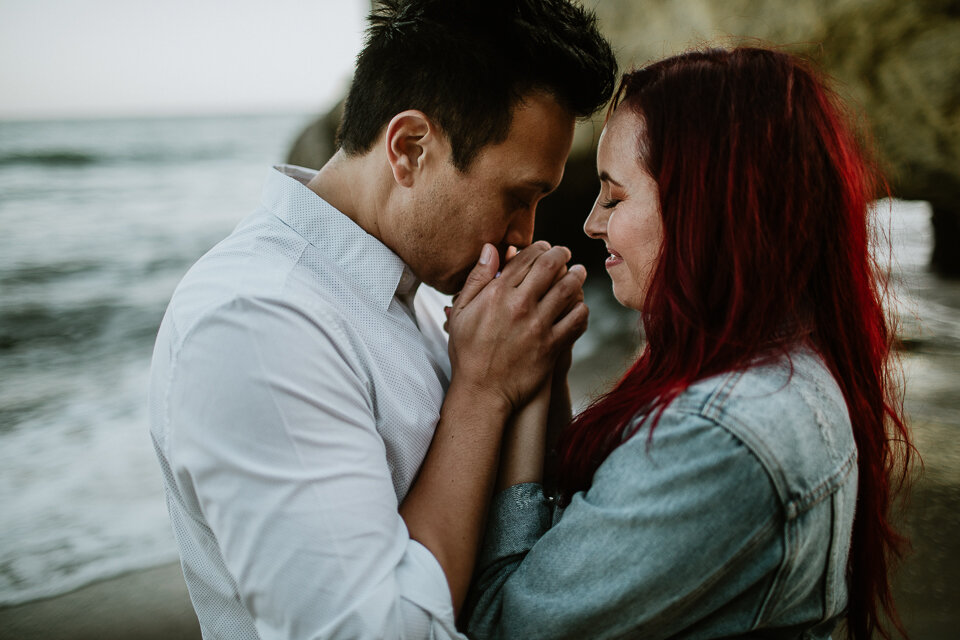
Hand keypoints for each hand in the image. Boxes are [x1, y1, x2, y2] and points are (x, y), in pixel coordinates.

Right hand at [446, 241, 587, 410]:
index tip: (545, 248)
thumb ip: (477, 278)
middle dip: (562, 254)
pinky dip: (581, 308)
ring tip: (579, 273)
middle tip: (566, 253)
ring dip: (576, 276)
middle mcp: (520, 305)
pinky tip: (579, 306)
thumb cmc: (468, 352)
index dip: (539, 248)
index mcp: (497, 293)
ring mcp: (538, 325)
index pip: (526, 258)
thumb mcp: (462, 312)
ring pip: (568, 289)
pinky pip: (576, 319)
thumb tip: (490, 249)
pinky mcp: (552, 345)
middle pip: (551, 266)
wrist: (482, 392)